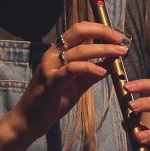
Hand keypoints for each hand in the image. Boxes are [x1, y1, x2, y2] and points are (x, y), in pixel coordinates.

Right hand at [4, 21, 124, 142]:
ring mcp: (49, 67)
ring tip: (120, 53)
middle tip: (120, 40)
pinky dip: (89, 67)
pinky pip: (71, 69)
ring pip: (78, 50)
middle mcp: (52, 54)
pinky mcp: (50, 81)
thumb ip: (91, 74)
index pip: (79, 30)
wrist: (29, 121)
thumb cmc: (52, 101)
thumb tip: (110, 63)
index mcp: (58, 52)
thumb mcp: (76, 85)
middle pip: (78, 32)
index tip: (118, 36)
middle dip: (102, 32)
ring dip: (102, 50)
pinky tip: (102, 71)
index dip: (100, 29)